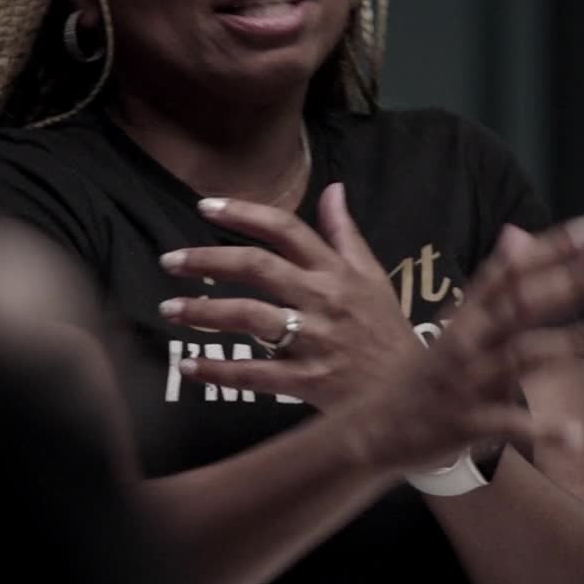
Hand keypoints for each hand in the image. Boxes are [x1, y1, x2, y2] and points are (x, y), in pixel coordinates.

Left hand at [158, 182, 429, 408]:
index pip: (285, 229)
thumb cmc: (386, 332)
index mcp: (336, 271)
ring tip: (169, 309)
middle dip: (208, 260)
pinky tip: (188, 366)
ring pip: (248, 317)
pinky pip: (254, 373)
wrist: (414, 395)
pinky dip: (218, 370)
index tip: (203, 207)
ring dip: (203, 312)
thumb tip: (334, 188)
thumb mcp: (373, 277)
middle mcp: (322, 298)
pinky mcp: (307, 381)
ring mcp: (314, 340)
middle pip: (257, 268)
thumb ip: (346, 234)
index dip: (243, 213)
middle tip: (170, 261)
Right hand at [342, 217, 583, 474]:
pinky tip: (576, 436)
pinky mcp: (465, 423)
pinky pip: (507, 425)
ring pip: (518, 357)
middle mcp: (465, 344)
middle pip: (518, 306)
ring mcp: (465, 383)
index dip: (547, 250)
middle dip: (564, 284)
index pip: (508, 273)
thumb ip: (490, 283)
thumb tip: (516, 234)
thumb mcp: (453, 324)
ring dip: (565, 345)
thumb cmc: (421, 375)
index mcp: (463, 319)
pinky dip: (541, 430)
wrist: (371, 429)